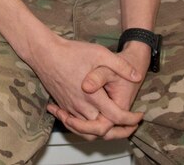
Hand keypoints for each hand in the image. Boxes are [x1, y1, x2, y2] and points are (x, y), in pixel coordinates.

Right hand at [28, 34, 142, 139]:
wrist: (44, 53)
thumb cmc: (71, 52)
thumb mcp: (100, 53)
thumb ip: (120, 66)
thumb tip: (137, 76)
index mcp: (93, 96)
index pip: (116, 117)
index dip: (130, 120)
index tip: (138, 116)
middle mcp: (81, 106)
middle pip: (102, 131)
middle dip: (118, 132)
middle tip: (129, 126)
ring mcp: (70, 108)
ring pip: (87, 131)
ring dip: (102, 131)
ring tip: (114, 126)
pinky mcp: (62, 106)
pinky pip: (75, 124)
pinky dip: (86, 127)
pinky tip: (93, 119)